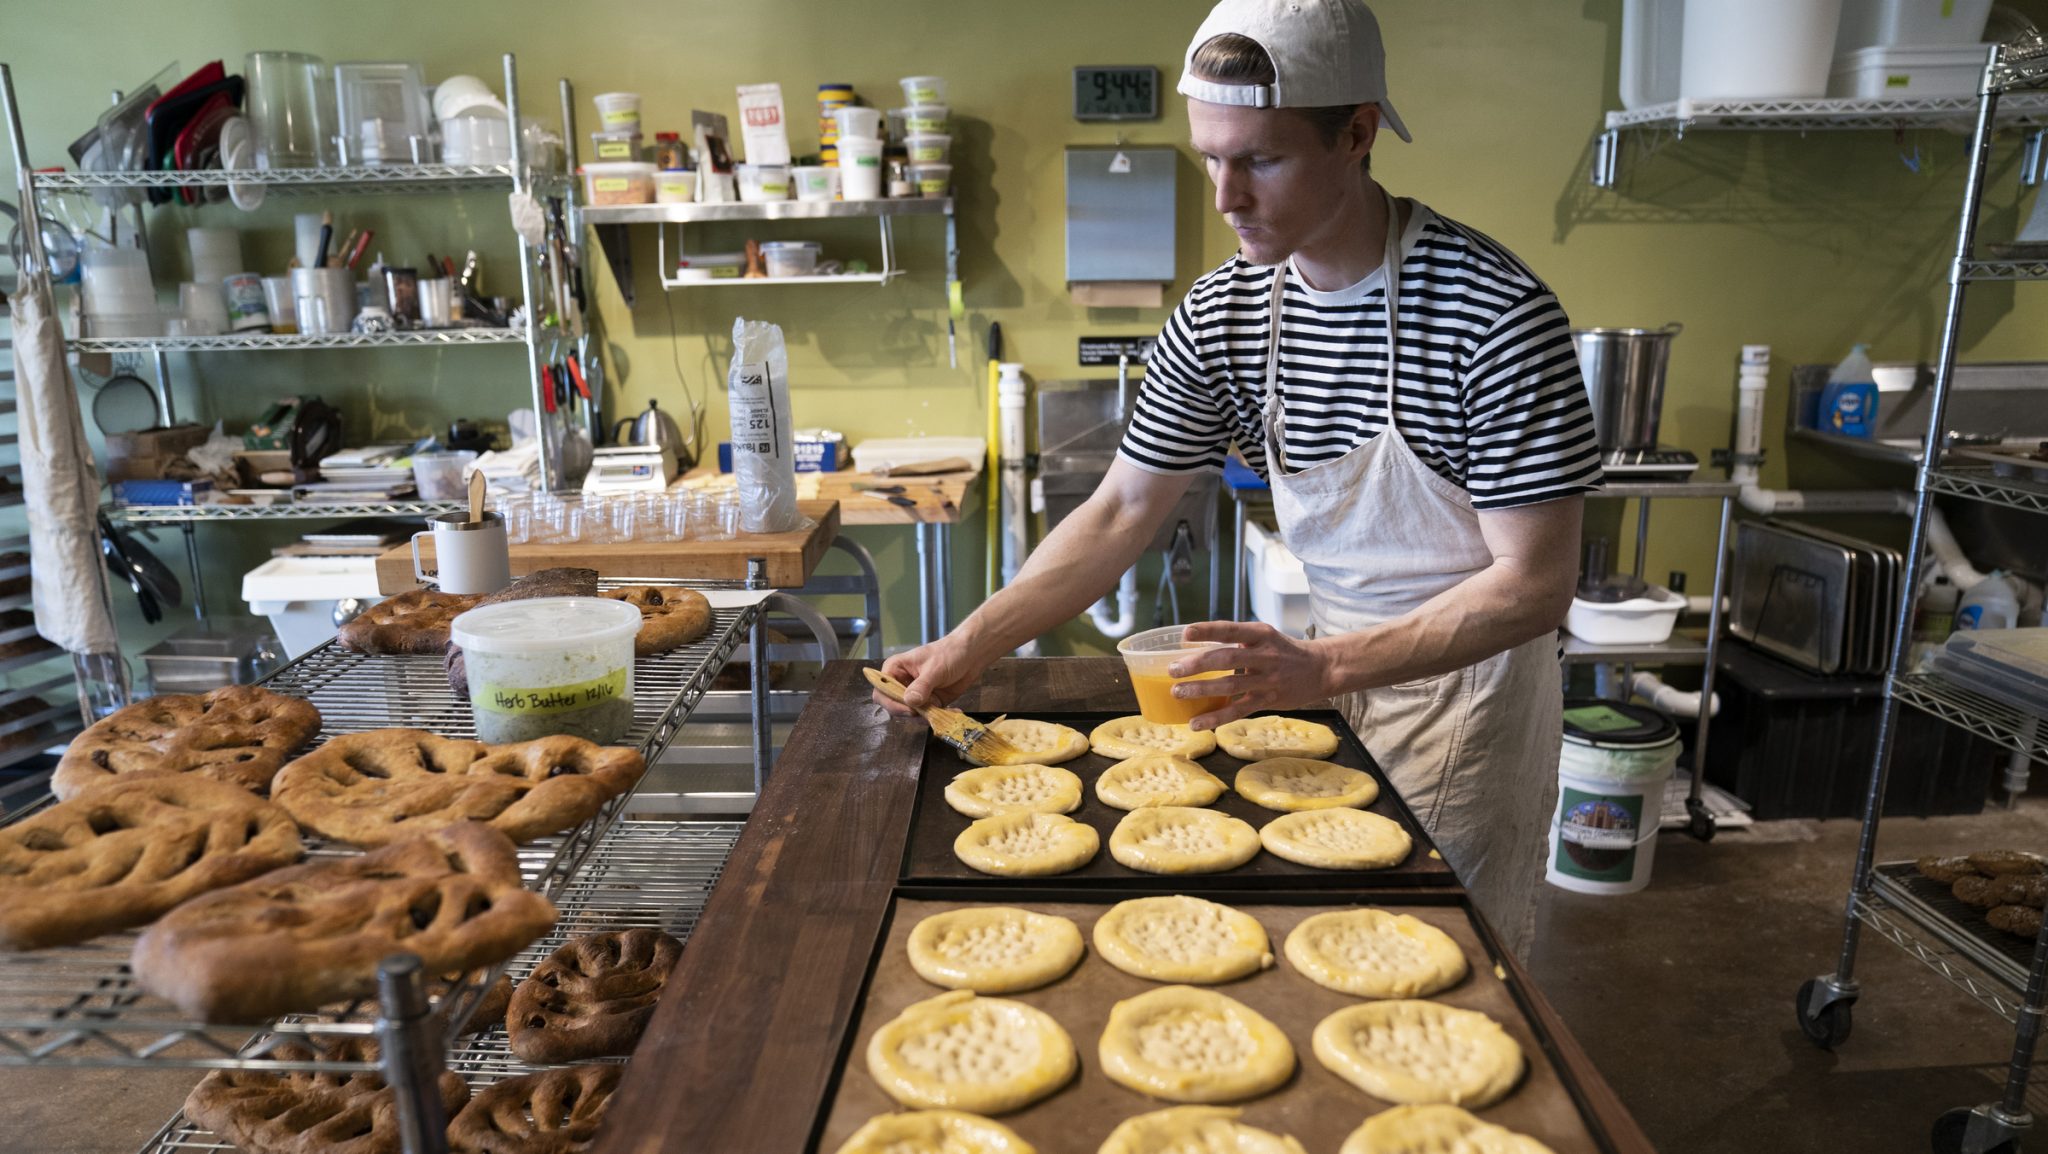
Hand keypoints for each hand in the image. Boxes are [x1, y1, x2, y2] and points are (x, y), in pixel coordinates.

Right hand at [877, 637, 986, 715]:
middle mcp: (902, 684)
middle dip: (910, 712)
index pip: (882, 691)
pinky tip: (953, 711)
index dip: (891, 703)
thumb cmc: (949, 653)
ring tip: (943, 710)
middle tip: (927, 712)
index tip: (909, 709)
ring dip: (926, 716)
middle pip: (894, 706)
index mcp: (895, 670)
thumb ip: (921, 686)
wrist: (970, 654)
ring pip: (912, 714)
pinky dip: (939, 717)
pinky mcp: (929, 703)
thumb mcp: (934, 668)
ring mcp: (915, 695)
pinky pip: (928, 716)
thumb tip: (910, 701)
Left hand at [1169, 620, 1332, 729]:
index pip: (1231, 629)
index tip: (1185, 633)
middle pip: (1227, 658)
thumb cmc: (1285, 651)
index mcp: (1261, 635)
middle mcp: (1265, 655)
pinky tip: (1196, 723)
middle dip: (1198, 664)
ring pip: (1230, 685)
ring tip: (1178, 693)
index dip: (1208, 630)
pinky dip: (1215, 718)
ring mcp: (1267, 680)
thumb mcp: (1265, 636)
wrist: (1322, 669)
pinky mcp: (1268, 700)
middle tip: (1173, 670)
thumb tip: (1200, 645)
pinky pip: (1238, 710)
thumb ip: (1237, 640)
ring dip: (1201, 690)